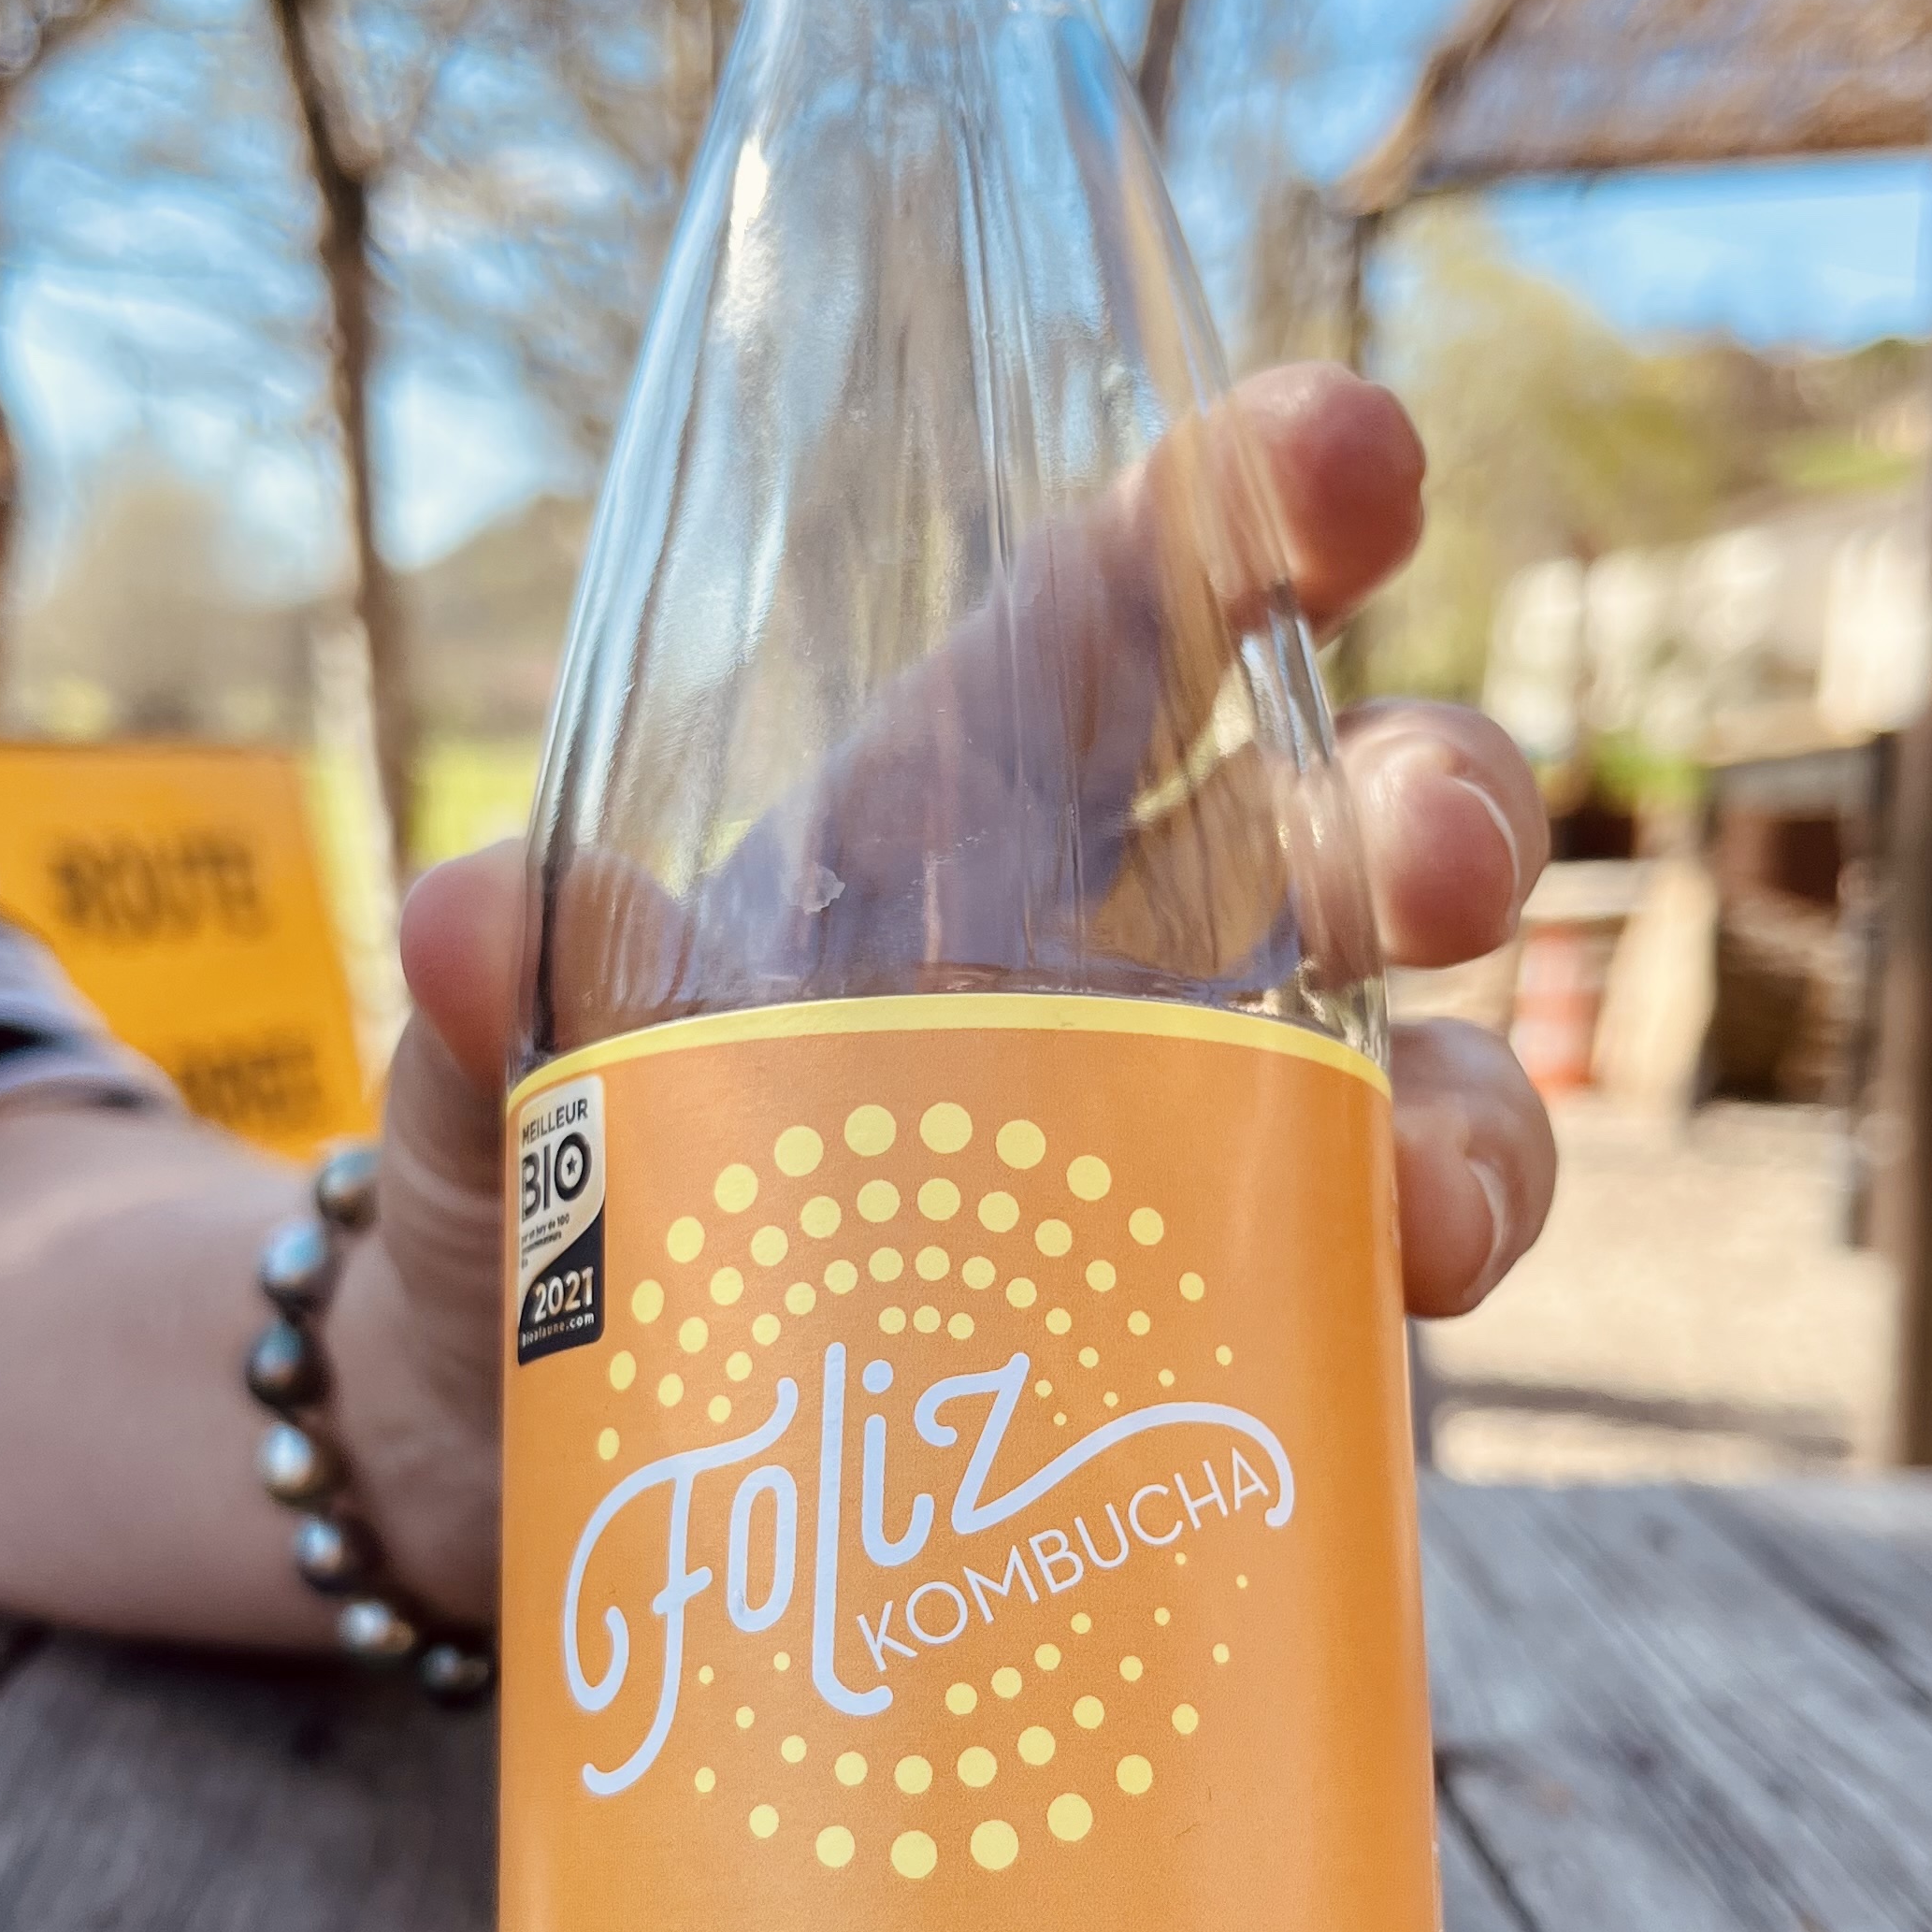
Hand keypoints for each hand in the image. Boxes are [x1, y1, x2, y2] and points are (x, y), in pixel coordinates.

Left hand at [338, 362, 1552, 1631]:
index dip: (1244, 505)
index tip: (1351, 460)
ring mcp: (1179, 1129)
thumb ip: (487, 1002)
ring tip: (1438, 1197)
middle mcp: (1102, 951)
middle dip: (1425, 800)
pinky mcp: (1210, 1308)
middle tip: (1435, 863)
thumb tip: (463, 922)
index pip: (1113, 611)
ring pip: (1410, 1046)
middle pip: (1327, 815)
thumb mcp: (485, 1099)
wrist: (529, 1471)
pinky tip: (1403, 1302)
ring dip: (1468, 1089)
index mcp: (934, 823)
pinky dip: (1416, 1265)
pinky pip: (1370, 1255)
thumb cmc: (525, 1213)